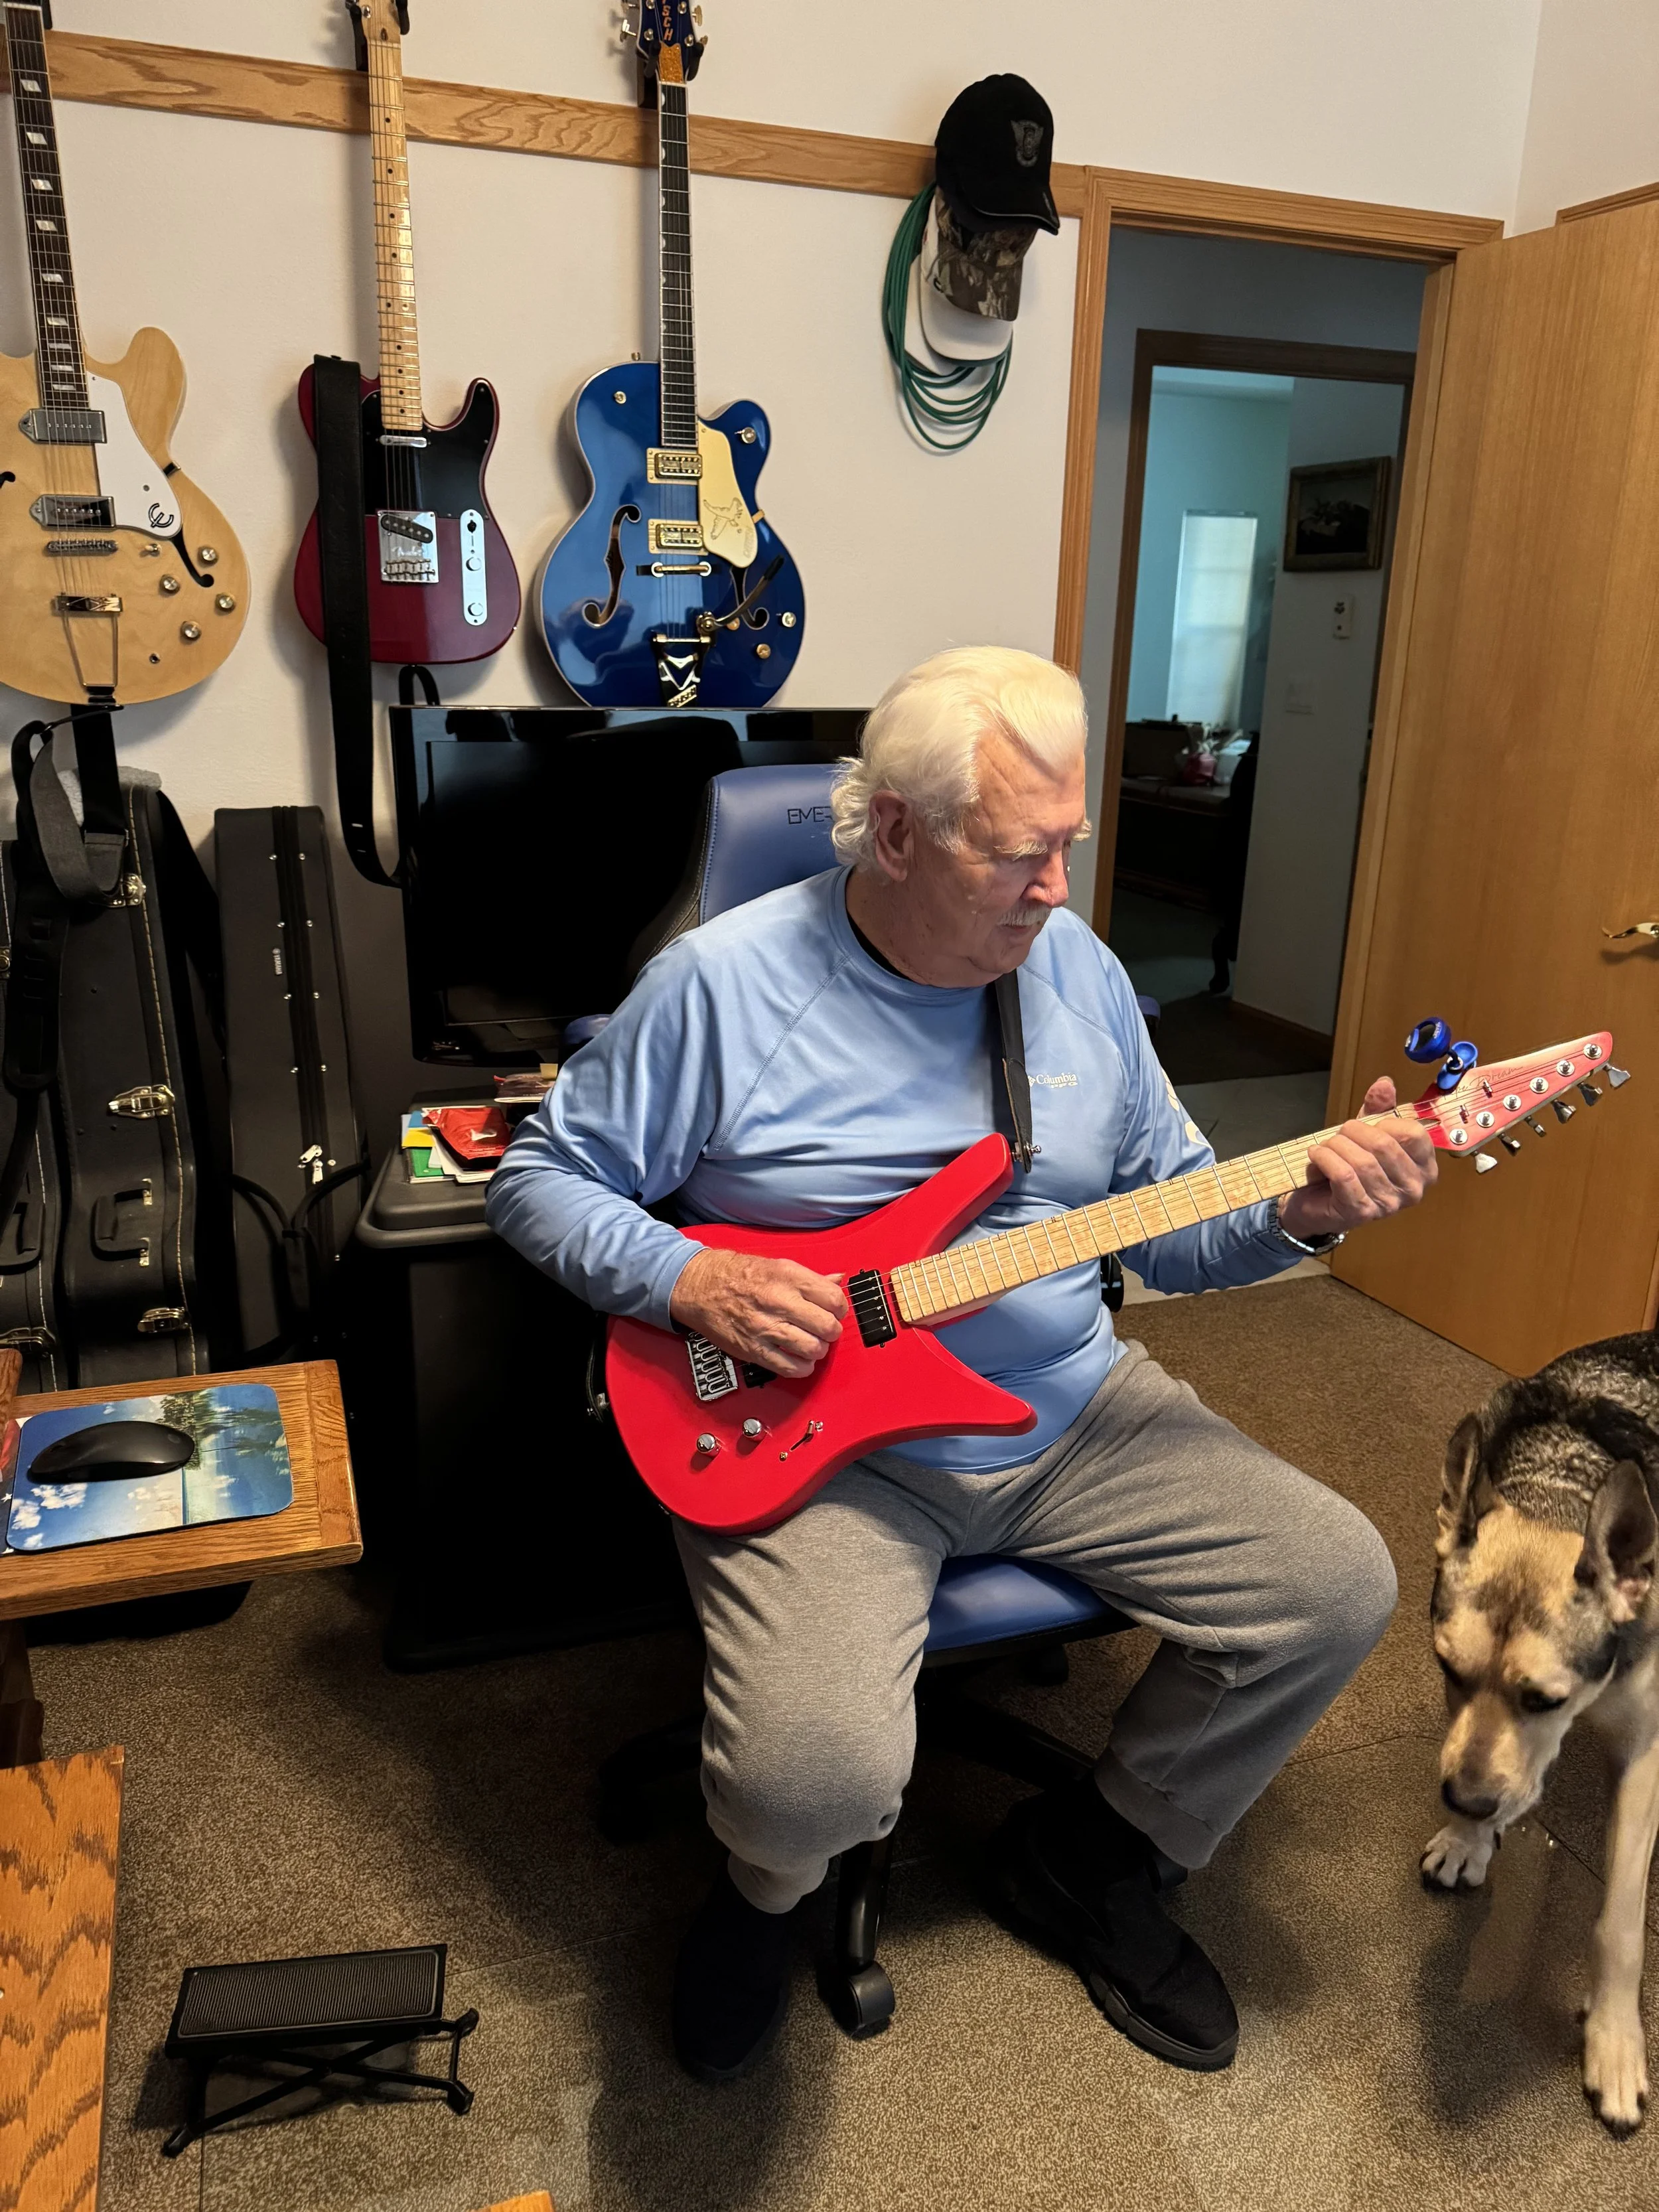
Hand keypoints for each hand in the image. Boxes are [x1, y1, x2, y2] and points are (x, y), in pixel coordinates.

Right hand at [669, 1246, 846, 1379]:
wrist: (701, 1286)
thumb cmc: (739, 1274)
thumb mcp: (779, 1265)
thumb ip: (811, 1278)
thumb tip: (837, 1280)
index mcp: (789, 1278)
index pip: (834, 1299)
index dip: (840, 1308)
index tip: (834, 1310)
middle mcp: (780, 1302)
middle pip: (828, 1326)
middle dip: (831, 1330)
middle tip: (824, 1329)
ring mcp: (766, 1328)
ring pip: (813, 1349)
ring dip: (818, 1349)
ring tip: (811, 1343)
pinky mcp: (754, 1349)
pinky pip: (790, 1368)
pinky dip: (802, 1367)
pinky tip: (799, 1358)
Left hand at [1278, 1075, 1437, 1241]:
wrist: (1317, 1203)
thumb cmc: (1349, 1166)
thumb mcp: (1367, 1133)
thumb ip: (1379, 1108)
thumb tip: (1384, 1083)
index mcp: (1424, 1168)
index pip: (1415, 1134)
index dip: (1386, 1122)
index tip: (1368, 1126)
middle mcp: (1413, 1189)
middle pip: (1384, 1145)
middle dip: (1354, 1132)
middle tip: (1339, 1134)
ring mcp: (1388, 1204)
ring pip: (1363, 1161)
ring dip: (1336, 1146)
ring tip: (1326, 1147)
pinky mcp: (1360, 1212)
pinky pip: (1344, 1176)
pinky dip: (1325, 1159)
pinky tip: (1317, 1156)